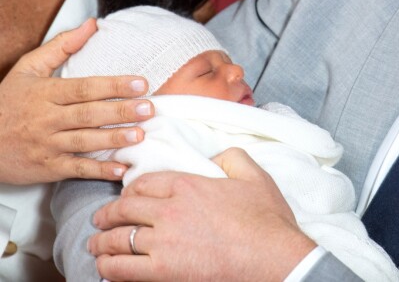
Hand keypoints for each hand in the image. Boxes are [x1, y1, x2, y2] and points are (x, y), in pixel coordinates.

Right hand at [0, 19, 153, 183]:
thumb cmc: (6, 102)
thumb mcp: (28, 68)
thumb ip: (61, 46)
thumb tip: (92, 24)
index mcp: (46, 93)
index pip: (85, 88)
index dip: (114, 86)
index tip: (141, 83)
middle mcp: (47, 119)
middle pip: (89, 114)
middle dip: (121, 112)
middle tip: (149, 108)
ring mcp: (46, 145)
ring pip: (84, 141)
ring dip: (114, 140)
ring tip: (140, 135)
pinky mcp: (46, 168)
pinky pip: (74, 169)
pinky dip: (97, 170)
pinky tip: (120, 168)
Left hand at [89, 148, 316, 280]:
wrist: (274, 259)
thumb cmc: (266, 220)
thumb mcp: (254, 175)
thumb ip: (231, 156)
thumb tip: (216, 155)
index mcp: (188, 184)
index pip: (144, 182)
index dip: (130, 189)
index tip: (125, 196)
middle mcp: (170, 210)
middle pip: (125, 209)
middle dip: (107, 215)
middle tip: (99, 220)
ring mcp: (164, 243)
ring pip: (118, 240)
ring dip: (102, 242)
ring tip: (95, 245)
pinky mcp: (164, 272)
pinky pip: (123, 270)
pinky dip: (110, 269)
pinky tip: (107, 269)